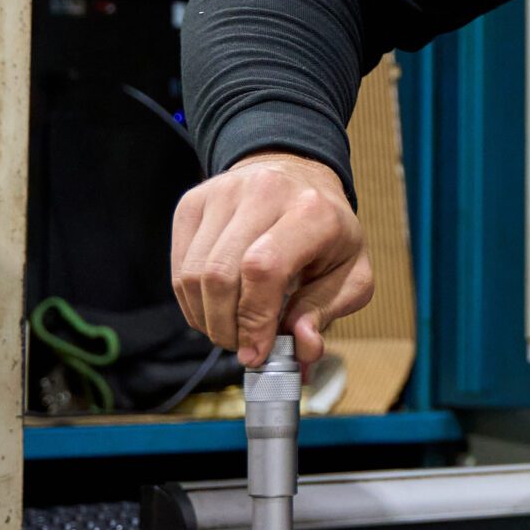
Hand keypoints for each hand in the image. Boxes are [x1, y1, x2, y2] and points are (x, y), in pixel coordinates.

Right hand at [168, 151, 371, 366]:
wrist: (297, 176)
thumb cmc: (328, 232)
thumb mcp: (350, 274)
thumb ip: (326, 312)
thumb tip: (303, 347)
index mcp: (311, 210)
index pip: (264, 268)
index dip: (254, 319)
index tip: (256, 352)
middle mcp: (263, 191)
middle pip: (221, 275)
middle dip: (227, 327)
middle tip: (243, 347)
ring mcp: (222, 193)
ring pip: (193, 275)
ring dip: (207, 318)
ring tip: (232, 330)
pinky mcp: (193, 203)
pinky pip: (179, 268)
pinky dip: (192, 302)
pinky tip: (216, 308)